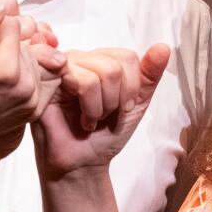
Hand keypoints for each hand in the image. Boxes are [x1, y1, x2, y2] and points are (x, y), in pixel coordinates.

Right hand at [0, 0, 66, 149]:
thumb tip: (5, 2)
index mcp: (6, 69)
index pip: (11, 23)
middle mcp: (26, 85)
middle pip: (26, 38)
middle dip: (5, 40)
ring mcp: (33, 99)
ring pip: (35, 53)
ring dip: (17, 54)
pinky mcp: (36, 108)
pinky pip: (44, 73)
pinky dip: (30, 68)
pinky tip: (10, 75)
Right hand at [32, 44, 170, 179]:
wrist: (82, 164)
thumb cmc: (104, 135)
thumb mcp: (136, 104)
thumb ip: (148, 76)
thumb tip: (163, 47)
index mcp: (99, 60)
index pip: (127, 57)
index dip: (131, 88)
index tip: (123, 109)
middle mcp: (80, 59)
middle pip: (116, 64)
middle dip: (117, 100)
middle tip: (104, 116)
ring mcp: (62, 67)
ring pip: (102, 71)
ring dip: (103, 106)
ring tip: (91, 119)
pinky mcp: (48, 80)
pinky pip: (83, 80)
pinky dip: (90, 107)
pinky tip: (81, 120)